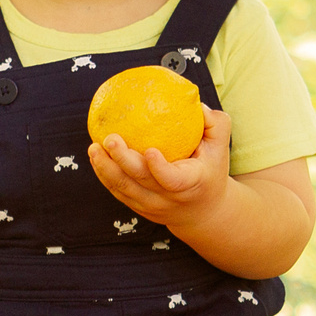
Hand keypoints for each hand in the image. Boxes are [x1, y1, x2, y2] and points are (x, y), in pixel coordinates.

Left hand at [89, 107, 230, 230]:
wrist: (203, 212)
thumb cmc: (211, 171)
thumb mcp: (221, 149)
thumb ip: (215, 124)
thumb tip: (197, 103)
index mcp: (190, 184)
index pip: (172, 180)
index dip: (159, 169)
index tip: (150, 151)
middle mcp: (168, 198)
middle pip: (140, 182)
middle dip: (123, 161)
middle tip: (110, 139)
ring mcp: (150, 205)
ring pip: (123, 188)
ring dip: (105, 168)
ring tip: (94, 147)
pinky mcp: (137, 206)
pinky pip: (116, 190)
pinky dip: (103, 174)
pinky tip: (95, 156)